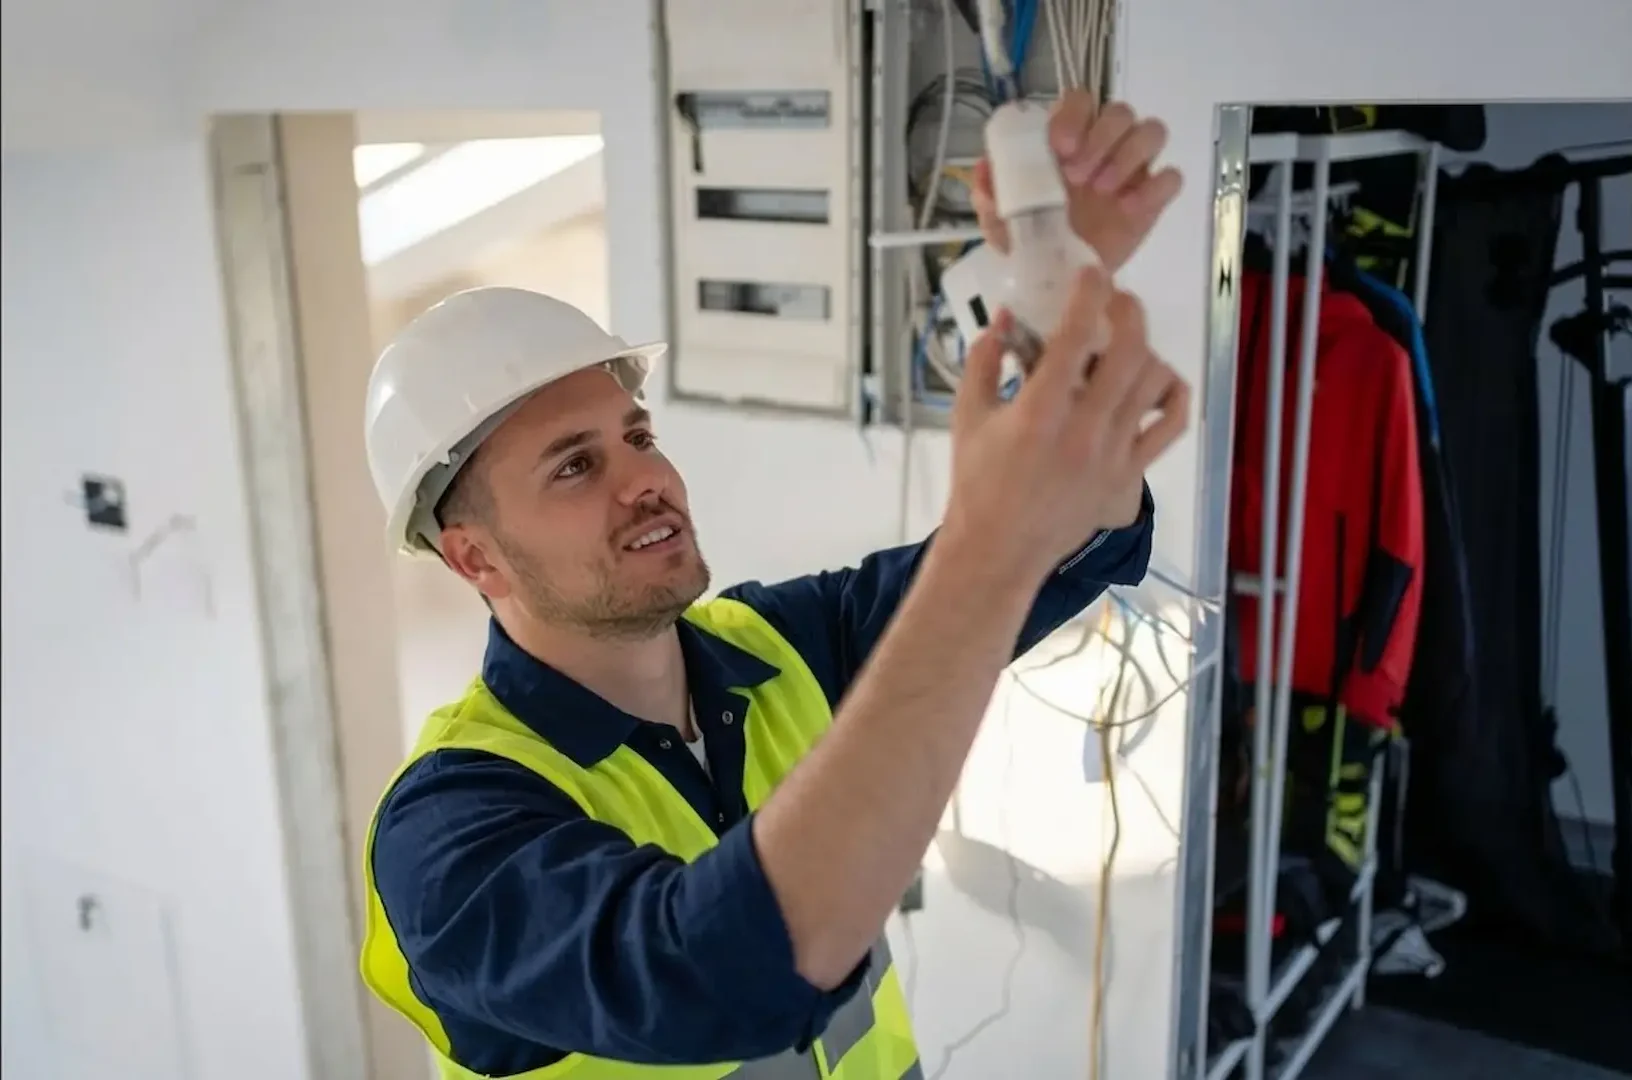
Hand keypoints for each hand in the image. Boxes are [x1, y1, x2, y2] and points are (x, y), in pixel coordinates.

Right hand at [943, 268, 1189, 582]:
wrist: (999, 549)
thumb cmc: (977, 482)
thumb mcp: (965, 416)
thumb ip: (984, 360)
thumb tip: (1007, 317)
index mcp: (1038, 413)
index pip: (1074, 336)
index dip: (1089, 294)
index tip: (1090, 274)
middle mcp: (1083, 430)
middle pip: (1130, 351)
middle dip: (1129, 312)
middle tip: (1117, 301)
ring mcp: (1113, 455)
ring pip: (1155, 383)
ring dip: (1146, 351)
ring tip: (1128, 345)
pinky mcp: (1130, 477)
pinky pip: (1170, 426)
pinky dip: (1172, 396)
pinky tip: (1158, 383)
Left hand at [971, 93, 1180, 273]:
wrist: (1058, 280)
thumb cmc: (1030, 239)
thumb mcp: (1000, 220)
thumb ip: (989, 193)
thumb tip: (982, 168)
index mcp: (1067, 138)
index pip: (1080, 100)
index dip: (1074, 116)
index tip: (1059, 148)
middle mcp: (1103, 145)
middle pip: (1120, 111)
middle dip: (1100, 138)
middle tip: (1076, 177)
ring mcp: (1132, 169)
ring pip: (1152, 131)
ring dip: (1128, 155)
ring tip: (1103, 192)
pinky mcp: (1152, 198)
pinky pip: (1171, 177)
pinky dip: (1155, 188)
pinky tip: (1130, 209)